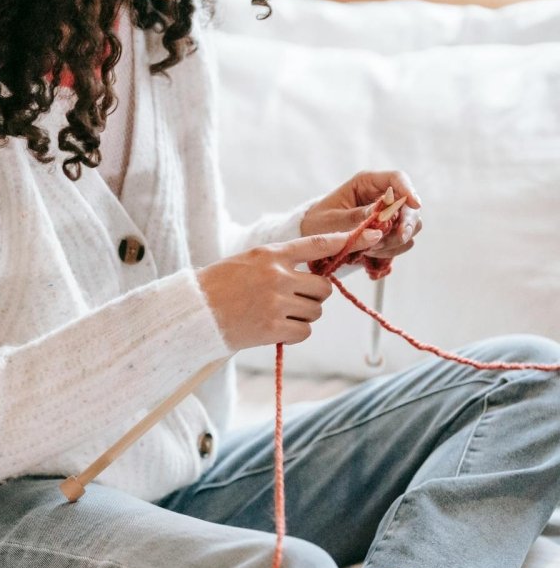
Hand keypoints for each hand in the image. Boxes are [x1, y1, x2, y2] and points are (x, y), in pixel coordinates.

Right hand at [196, 230, 383, 351]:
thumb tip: (316, 277)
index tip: (371, 235)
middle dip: (314, 296)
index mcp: (271, 254)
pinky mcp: (274, 328)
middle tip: (292, 300)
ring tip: (275, 314)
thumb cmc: (220, 286)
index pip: (317, 243)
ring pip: (315, 311)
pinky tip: (273, 328)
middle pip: (323, 288)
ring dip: (303, 316)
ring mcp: (276, 302)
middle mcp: (277, 276)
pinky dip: (294, 332)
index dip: (346, 240)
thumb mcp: (249, 262)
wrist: (195, 312)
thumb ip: (280, 263)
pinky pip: (304, 331)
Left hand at [300, 170, 423, 261]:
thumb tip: (382, 216)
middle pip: (409, 205)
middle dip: (406, 223)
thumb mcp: (333, 219)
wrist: (312, 237)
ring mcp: (388, 215)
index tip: (416, 204)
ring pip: (410, 225)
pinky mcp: (388, 232)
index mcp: (367, 183)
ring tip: (371, 249)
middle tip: (398, 237)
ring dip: (395, 240)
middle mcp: (381, 196)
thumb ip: (357, 217)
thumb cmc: (318, 222)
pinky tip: (371, 254)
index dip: (409, 190)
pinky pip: (402, 242)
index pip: (397, 178)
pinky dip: (390, 250)